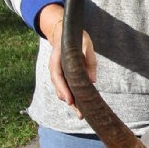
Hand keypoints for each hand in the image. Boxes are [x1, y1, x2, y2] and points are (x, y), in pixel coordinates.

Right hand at [39, 4, 96, 118]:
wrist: (63, 33)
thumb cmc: (75, 38)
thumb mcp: (85, 43)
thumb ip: (89, 59)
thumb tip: (93, 81)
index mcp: (57, 60)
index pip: (57, 77)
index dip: (63, 89)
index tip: (69, 100)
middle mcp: (55, 69)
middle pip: (60, 88)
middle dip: (69, 102)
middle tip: (80, 114)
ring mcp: (59, 74)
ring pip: (63, 91)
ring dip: (71, 102)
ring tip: (81, 114)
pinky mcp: (65, 76)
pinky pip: (67, 88)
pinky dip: (73, 97)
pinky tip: (81, 105)